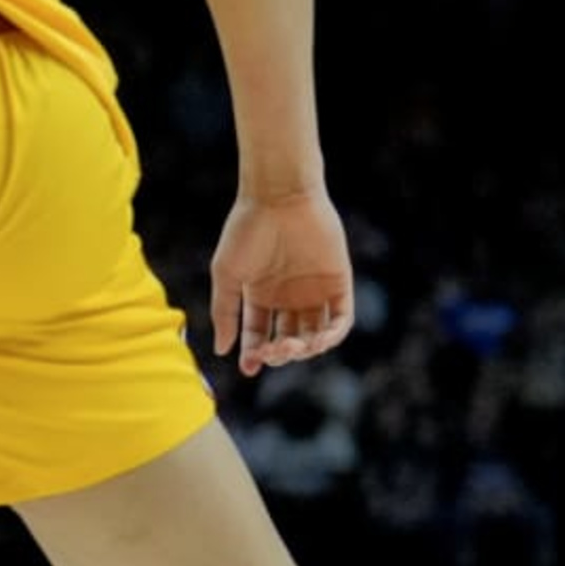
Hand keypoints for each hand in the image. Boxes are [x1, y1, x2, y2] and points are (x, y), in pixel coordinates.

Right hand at [209, 187, 352, 376]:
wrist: (279, 197)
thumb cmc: (246, 231)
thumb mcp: (227, 274)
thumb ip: (224, 312)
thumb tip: (222, 350)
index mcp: (261, 294)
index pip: (259, 333)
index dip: (254, 354)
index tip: (248, 368)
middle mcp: (289, 296)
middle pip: (288, 338)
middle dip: (280, 352)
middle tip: (272, 351)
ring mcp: (315, 290)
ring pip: (315, 334)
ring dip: (306, 348)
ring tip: (293, 346)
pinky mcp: (339, 283)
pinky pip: (341, 319)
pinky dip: (332, 335)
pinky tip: (317, 341)